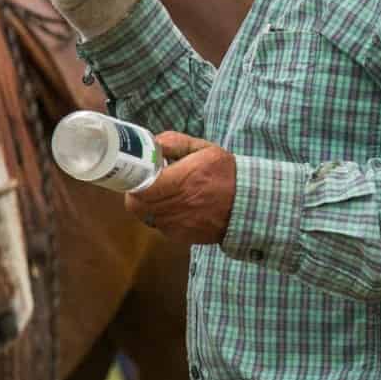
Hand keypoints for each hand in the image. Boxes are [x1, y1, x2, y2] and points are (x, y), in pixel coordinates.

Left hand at [125, 131, 235, 245]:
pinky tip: (173, 208)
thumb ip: (176, 143)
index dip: (134, 182)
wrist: (247, 203)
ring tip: (160, 195)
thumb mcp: (203, 149)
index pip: (142, 188)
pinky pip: (160, 227)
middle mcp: (178, 205)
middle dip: (136, 194)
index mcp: (182, 180)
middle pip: (138, 206)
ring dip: (147, 206)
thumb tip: (153, 144)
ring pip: (147, 217)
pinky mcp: (182, 237)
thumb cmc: (224, 173)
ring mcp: (179, 224)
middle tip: (144, 185)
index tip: (138, 175)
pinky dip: (161, 217)